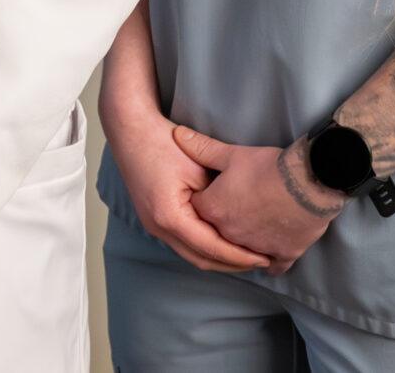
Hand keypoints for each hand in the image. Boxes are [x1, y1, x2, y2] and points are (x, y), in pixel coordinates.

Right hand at [108, 112, 270, 274]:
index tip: (263, 258)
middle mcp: (158, 228)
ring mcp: (153, 226)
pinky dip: (205, 248)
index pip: (211, 248)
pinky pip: (183, 243)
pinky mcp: (154, 220)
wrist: (130, 129)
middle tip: (261, 262)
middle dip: (232, 264)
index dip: (239, 256)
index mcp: (169, 217)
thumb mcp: (197, 168)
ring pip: (191, 254)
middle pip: (200, 259)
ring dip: (219, 258)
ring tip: (246, 256)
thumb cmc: (162, 143)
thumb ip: (216, 198)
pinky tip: (223, 242)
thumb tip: (237, 219)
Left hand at [170, 125, 342, 274]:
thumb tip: (177, 134)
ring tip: (251, 227)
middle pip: (217, 233)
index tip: (212, 192)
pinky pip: (273, 265)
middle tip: (233, 208)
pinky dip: (271, 259)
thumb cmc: (269, 167)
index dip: (203, 199)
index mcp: (214, 211)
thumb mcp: (232, 154)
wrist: (309, 182)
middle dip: (221, 223)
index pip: (196, 210)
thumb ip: (202, 147)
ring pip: (243, 252)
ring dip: (244, 244)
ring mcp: (257, 248)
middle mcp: (231, 235)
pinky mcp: (283, 254)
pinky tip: (271, 253)